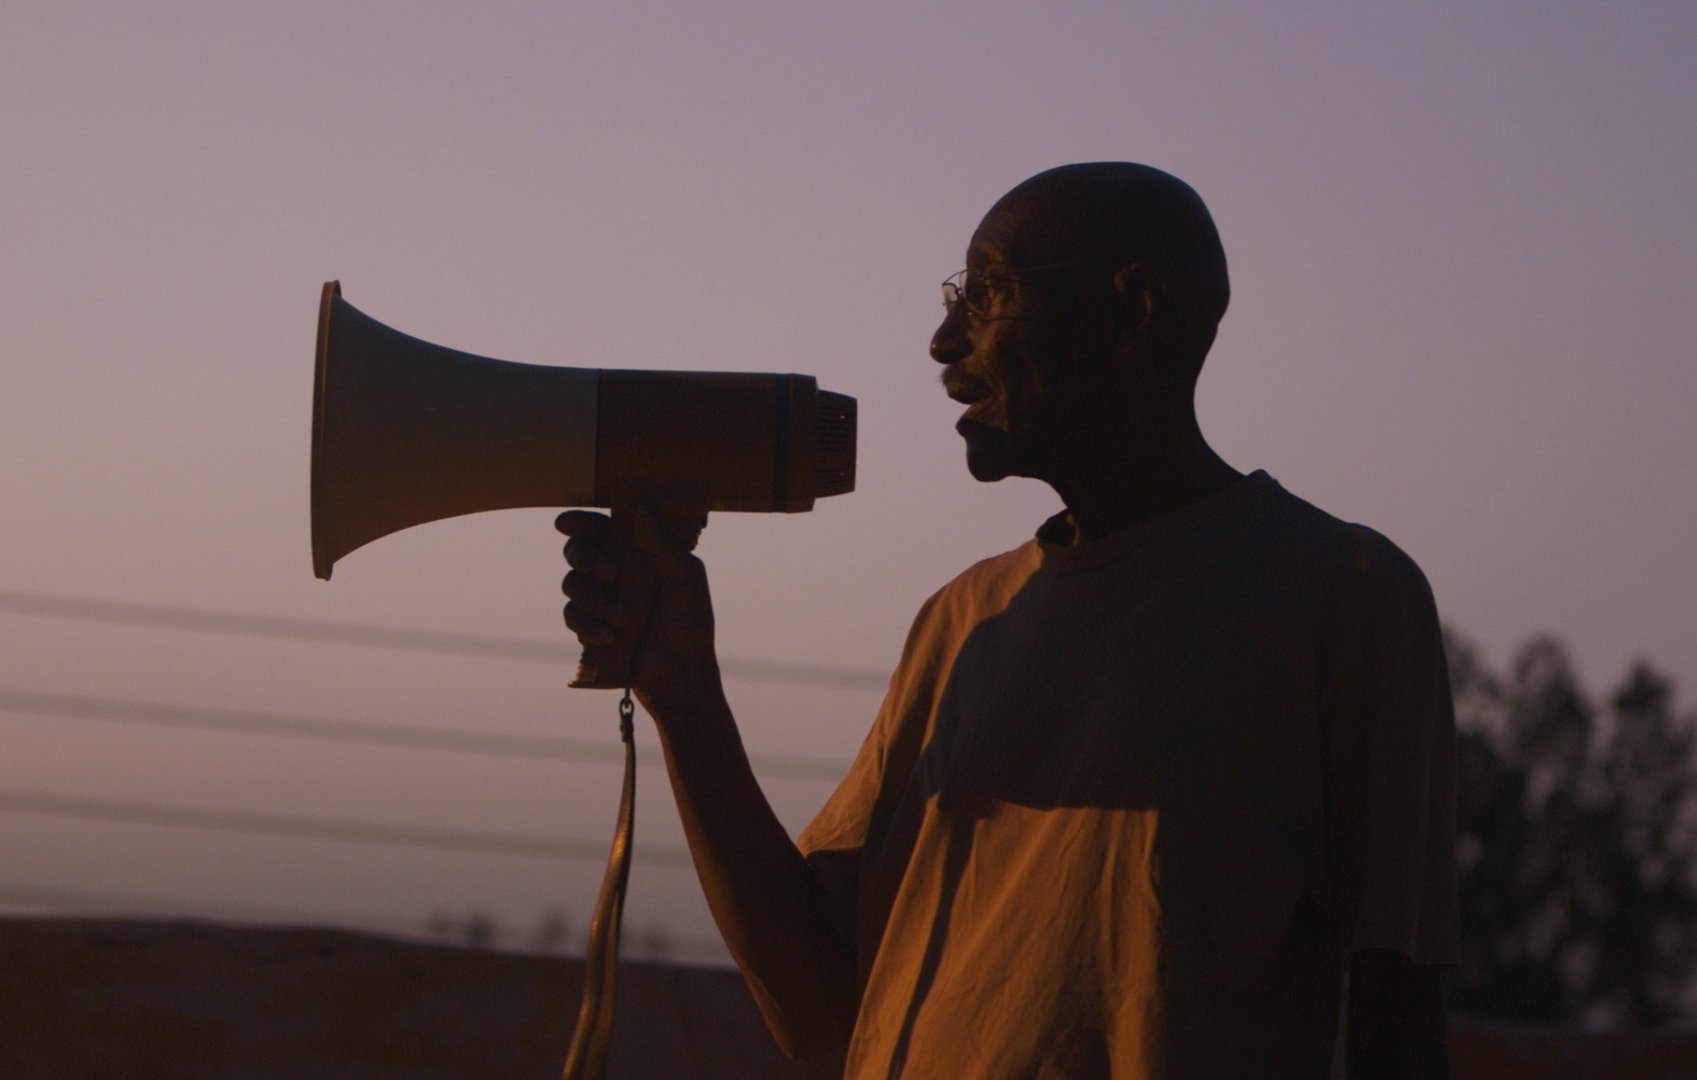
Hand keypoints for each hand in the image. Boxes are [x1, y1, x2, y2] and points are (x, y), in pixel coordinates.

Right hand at [557, 508, 719, 709]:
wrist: (680, 670)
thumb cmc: (689, 620)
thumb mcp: (686, 577)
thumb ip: (662, 544)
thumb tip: (638, 509)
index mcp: (635, 551)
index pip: (601, 527)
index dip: (580, 522)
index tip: (567, 524)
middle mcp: (612, 570)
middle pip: (577, 549)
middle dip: (586, 557)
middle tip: (611, 574)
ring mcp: (598, 598)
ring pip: (571, 583)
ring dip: (595, 599)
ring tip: (625, 618)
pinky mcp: (589, 626)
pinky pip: (572, 615)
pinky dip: (588, 624)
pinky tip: (610, 636)